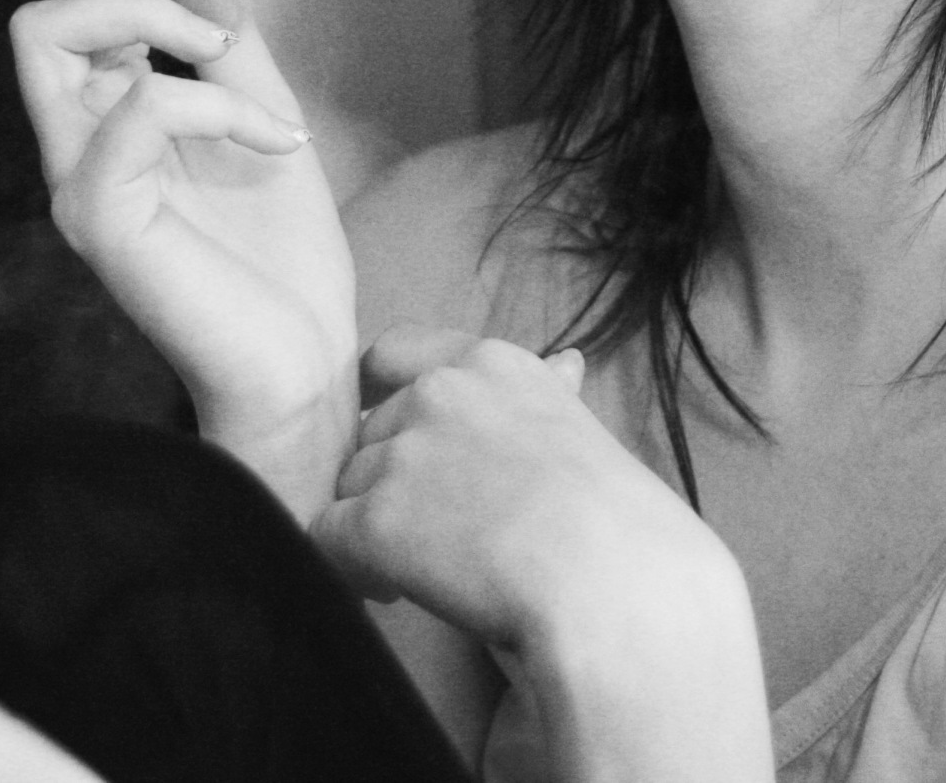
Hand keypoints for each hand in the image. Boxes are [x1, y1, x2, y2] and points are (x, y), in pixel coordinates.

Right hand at [9, 0, 356, 514]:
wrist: (303, 365)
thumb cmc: (279, 255)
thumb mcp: (261, 111)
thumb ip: (225, 39)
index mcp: (112, 103)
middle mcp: (76, 134)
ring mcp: (75, 176)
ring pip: (47, 26)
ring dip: (157, 9)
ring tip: (238, 52)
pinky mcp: (96, 218)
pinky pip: (131, 108)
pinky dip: (213, 102)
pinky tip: (274, 142)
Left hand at [314, 325, 770, 780]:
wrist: (611, 585)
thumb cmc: (619, 523)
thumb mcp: (582, 432)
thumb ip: (550, 395)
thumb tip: (565, 362)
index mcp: (491, 364)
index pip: (393, 355)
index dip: (383, 401)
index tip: (400, 445)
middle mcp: (438, 393)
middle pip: (371, 434)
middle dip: (390, 482)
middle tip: (437, 534)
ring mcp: (403, 455)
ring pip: (348, 487)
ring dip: (373, 527)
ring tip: (427, 569)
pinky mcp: (375, 521)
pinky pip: (326, 539)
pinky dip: (349, 569)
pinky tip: (394, 590)